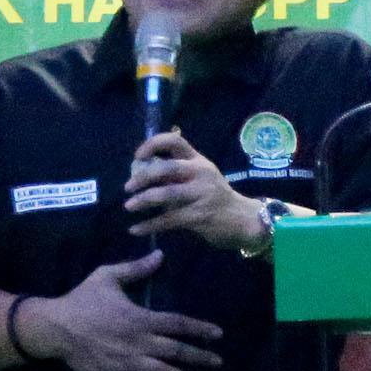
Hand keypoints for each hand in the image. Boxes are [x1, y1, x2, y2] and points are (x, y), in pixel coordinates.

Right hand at [18, 251, 222, 370]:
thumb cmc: (82, 299)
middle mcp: (138, 342)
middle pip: (175, 351)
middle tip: (218, 362)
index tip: (218, 334)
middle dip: (199, 357)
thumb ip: (135, 268)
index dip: (199, 329)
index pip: (177, 323)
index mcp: (139, 318)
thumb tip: (160, 255)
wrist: (56, 327)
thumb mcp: (107, 276)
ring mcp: (128, 362)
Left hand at [125, 130, 262, 248]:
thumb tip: (142, 175)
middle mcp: (201, 173)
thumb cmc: (215, 197)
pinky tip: (135, 229)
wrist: (243, 219)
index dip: (152, 145)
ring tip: (128, 206)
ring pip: (166, 194)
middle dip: (143, 177)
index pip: (174, 141)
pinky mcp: (199, 216)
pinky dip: (149, 225)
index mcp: (198, 160)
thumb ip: (176, 175)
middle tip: (128, 187)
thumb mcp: (200, 178)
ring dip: (143, 200)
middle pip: (167, 168)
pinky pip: (169, 220)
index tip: (138, 157)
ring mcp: (201, 194)